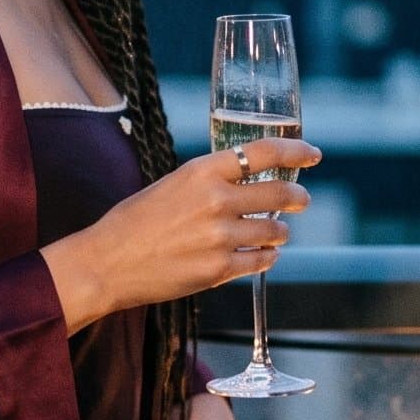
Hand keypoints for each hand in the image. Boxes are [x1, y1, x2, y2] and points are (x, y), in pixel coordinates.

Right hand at [41, 137, 322, 332]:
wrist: (106, 263)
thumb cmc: (133, 223)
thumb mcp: (172, 185)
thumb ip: (209, 182)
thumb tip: (245, 182)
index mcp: (202, 171)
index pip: (264, 152)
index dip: (295, 151)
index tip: (312, 154)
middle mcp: (216, 200)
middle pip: (280, 193)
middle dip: (298, 197)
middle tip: (302, 200)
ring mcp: (221, 236)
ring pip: (275, 230)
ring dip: (279, 232)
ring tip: (274, 233)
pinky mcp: (220, 268)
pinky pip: (261, 261)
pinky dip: (266, 257)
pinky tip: (262, 255)